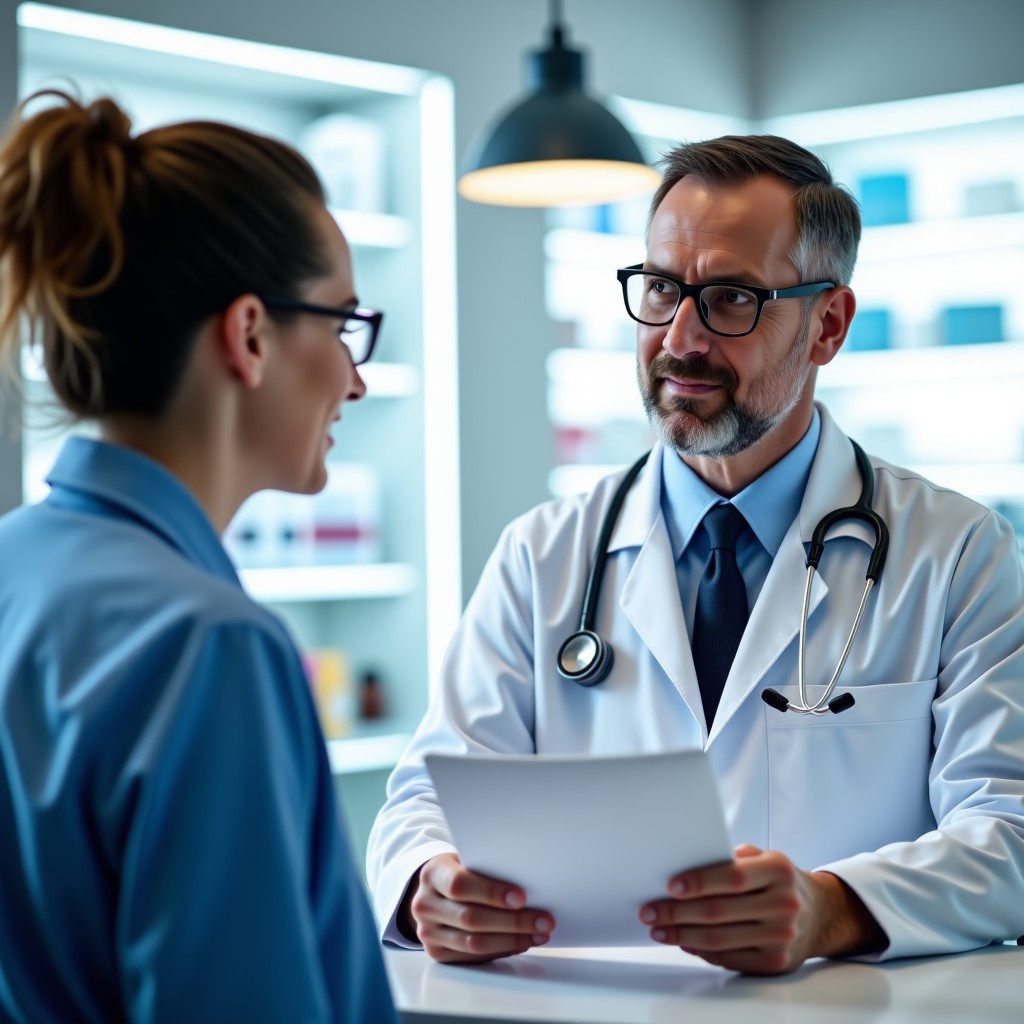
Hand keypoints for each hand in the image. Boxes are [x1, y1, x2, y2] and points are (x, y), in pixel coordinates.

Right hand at [400, 853, 555, 963]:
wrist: (433, 889)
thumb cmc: (459, 870)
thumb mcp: (466, 859)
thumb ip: (487, 868)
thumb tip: (531, 883)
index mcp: (432, 874)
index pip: (460, 885)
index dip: (491, 892)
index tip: (522, 897)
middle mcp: (425, 905)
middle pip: (471, 919)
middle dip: (513, 922)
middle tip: (544, 920)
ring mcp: (428, 932)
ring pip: (474, 943)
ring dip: (512, 940)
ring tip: (539, 933)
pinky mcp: (437, 952)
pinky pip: (473, 957)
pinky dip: (502, 950)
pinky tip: (521, 942)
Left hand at [639, 844, 885, 974]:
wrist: (820, 913)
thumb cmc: (780, 880)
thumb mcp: (765, 857)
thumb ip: (731, 858)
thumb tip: (686, 863)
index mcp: (778, 871)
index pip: (732, 877)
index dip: (698, 882)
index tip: (670, 885)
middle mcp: (783, 905)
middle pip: (718, 912)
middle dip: (677, 912)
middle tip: (649, 911)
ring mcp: (781, 937)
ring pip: (719, 940)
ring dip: (681, 935)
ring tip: (659, 929)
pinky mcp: (775, 963)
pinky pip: (729, 958)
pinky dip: (701, 951)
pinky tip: (683, 941)